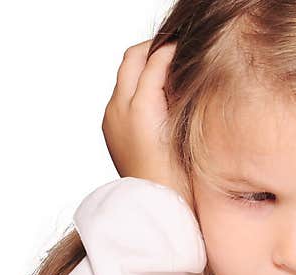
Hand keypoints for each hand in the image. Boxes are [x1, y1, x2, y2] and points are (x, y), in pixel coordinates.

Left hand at [102, 40, 189, 204]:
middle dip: (151, 51)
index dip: (169, 50)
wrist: (157, 206)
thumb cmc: (178, 175)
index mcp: (139, 108)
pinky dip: (137, 90)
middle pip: (131, 61)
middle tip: (173, 51)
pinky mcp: (111, 129)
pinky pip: (121, 98)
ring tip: (167, 74)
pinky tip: (156, 100)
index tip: (184, 47)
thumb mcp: (182, 125)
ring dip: (143, 70)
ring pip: (125, 78)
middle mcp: (119, 109)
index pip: (151, 61)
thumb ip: (175, 89)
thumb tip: (174, 64)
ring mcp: (112, 119)